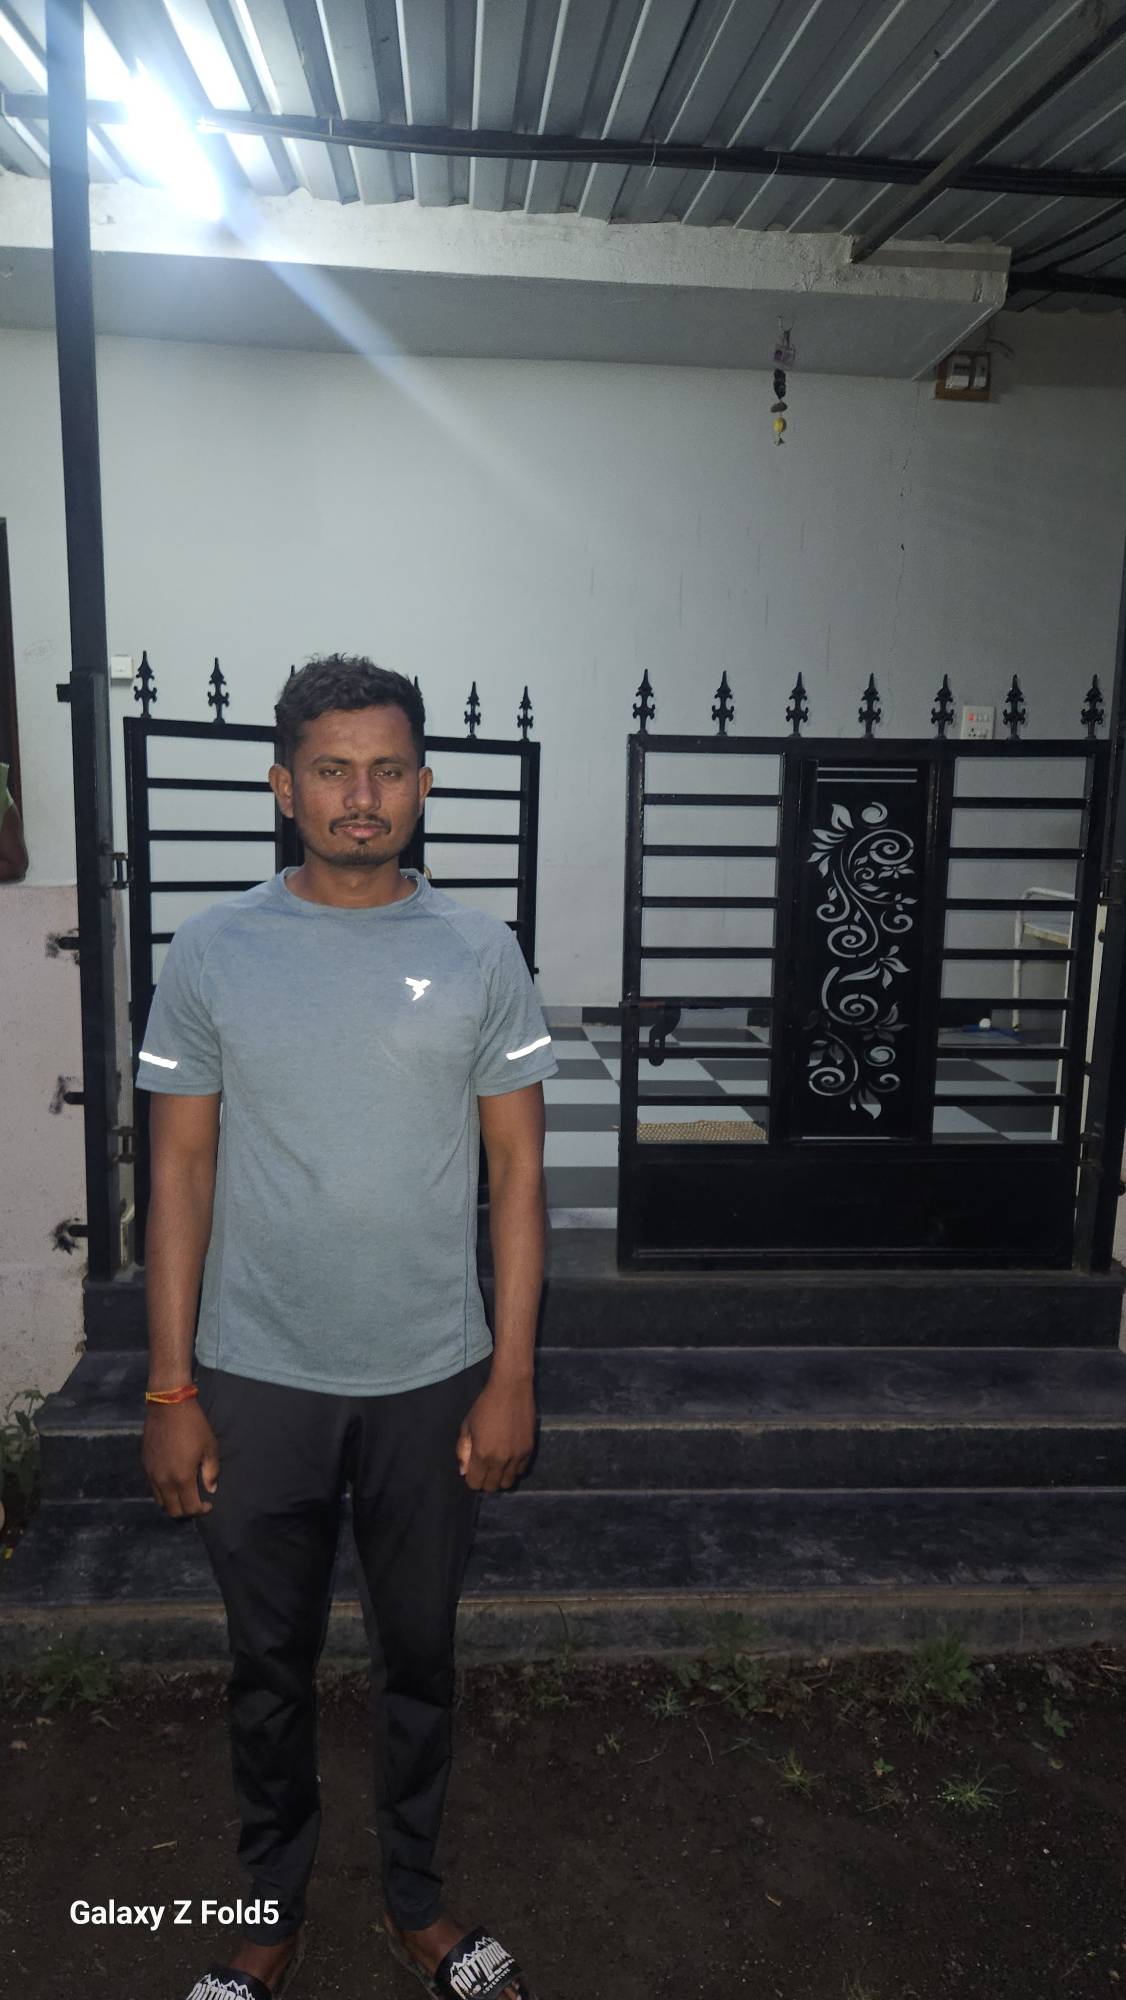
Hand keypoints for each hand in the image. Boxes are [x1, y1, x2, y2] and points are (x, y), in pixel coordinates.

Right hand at [142, 1402, 219, 1516]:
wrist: (168, 1406)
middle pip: (173, 1510)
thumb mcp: (209, 1446)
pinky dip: (163, 1491)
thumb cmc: (193, 1425)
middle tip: (196, 1502)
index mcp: (182, 1478)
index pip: (190, 1507)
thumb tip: (211, 1489)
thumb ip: (211, 1471)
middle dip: (186, 1511)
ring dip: (173, 1503)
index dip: (201, 1510)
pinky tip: (172, 1481)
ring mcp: (151, 1474)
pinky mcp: (145, 1465)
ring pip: (160, 1501)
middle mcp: (164, 1481)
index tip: (208, 1504)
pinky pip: (153, 1488)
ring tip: (184, 1494)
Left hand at [456, 1376, 535, 1492]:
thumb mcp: (467, 1426)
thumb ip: (463, 1450)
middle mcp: (500, 1459)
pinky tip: (509, 1456)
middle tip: (484, 1467)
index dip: (472, 1478)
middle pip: (492, 1486)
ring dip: (501, 1476)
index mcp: (482, 1454)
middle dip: (485, 1480)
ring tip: (498, 1463)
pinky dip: (513, 1468)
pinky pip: (521, 1470)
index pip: (475, 1483)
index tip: (473, 1469)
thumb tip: (464, 1471)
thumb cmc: (485, 1405)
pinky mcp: (529, 1449)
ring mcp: (517, 1456)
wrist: (511, 1389)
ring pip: (508, 1482)